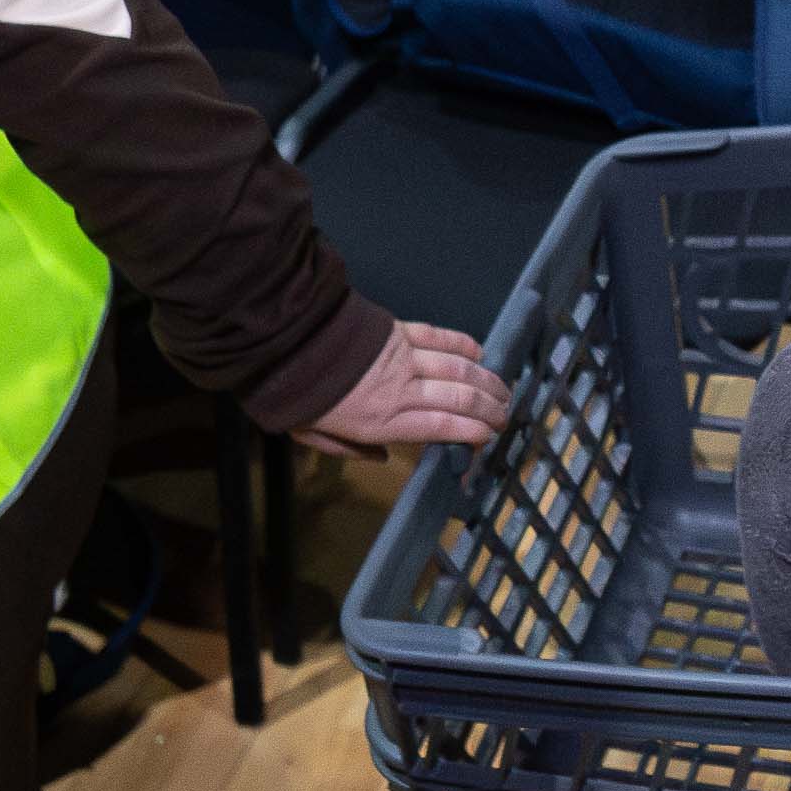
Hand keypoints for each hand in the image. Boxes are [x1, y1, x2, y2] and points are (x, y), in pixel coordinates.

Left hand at [301, 318, 512, 458]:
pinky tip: (479, 352)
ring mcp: (403, 358)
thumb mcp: (314, 436)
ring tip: (503, 390)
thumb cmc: (295, 395)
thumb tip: (384, 458)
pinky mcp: (399, 332)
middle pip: (460, 398)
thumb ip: (352, 450)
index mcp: (382, 421)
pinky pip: (439, 337)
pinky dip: (464, 344)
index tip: (488, 436)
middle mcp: (401, 390)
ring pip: (458, 367)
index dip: (473, 431)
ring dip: (486, 379)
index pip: (442, 427)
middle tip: (505, 416)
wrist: (284, 344)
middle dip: (490, 408)